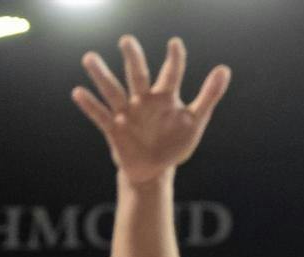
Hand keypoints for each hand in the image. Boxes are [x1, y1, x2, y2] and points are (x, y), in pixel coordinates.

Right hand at [73, 36, 230, 182]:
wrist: (154, 170)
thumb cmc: (174, 142)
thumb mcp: (195, 120)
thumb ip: (209, 95)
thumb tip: (224, 69)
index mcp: (165, 97)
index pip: (171, 74)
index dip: (174, 59)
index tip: (175, 43)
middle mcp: (143, 100)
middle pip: (138, 75)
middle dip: (133, 59)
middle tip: (127, 41)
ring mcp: (126, 113)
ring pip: (113, 91)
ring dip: (102, 76)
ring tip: (90, 58)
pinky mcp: (113, 129)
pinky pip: (100, 115)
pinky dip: (90, 105)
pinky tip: (78, 92)